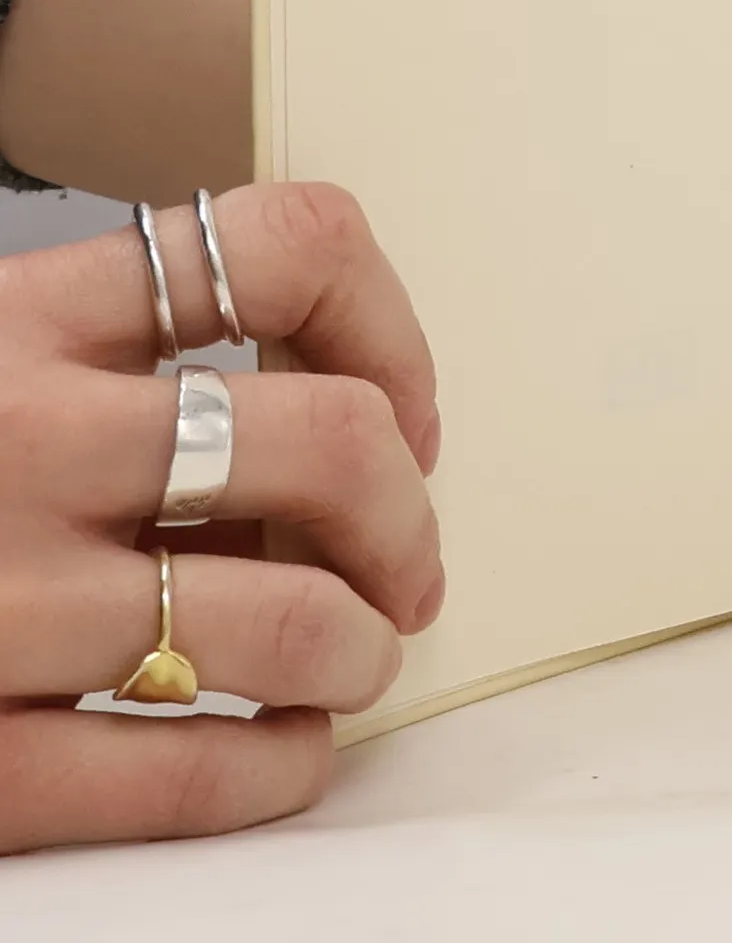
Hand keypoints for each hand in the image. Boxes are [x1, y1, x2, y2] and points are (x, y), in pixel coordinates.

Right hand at [0, 184, 440, 851]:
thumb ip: (113, 354)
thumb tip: (332, 417)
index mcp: (16, 320)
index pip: (282, 244)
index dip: (388, 323)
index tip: (404, 405)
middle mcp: (12, 442)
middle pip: (325, 438)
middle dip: (403, 512)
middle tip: (405, 559)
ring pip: (283, 617)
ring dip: (358, 647)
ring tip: (352, 656)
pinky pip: (176, 773)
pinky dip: (273, 766)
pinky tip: (285, 749)